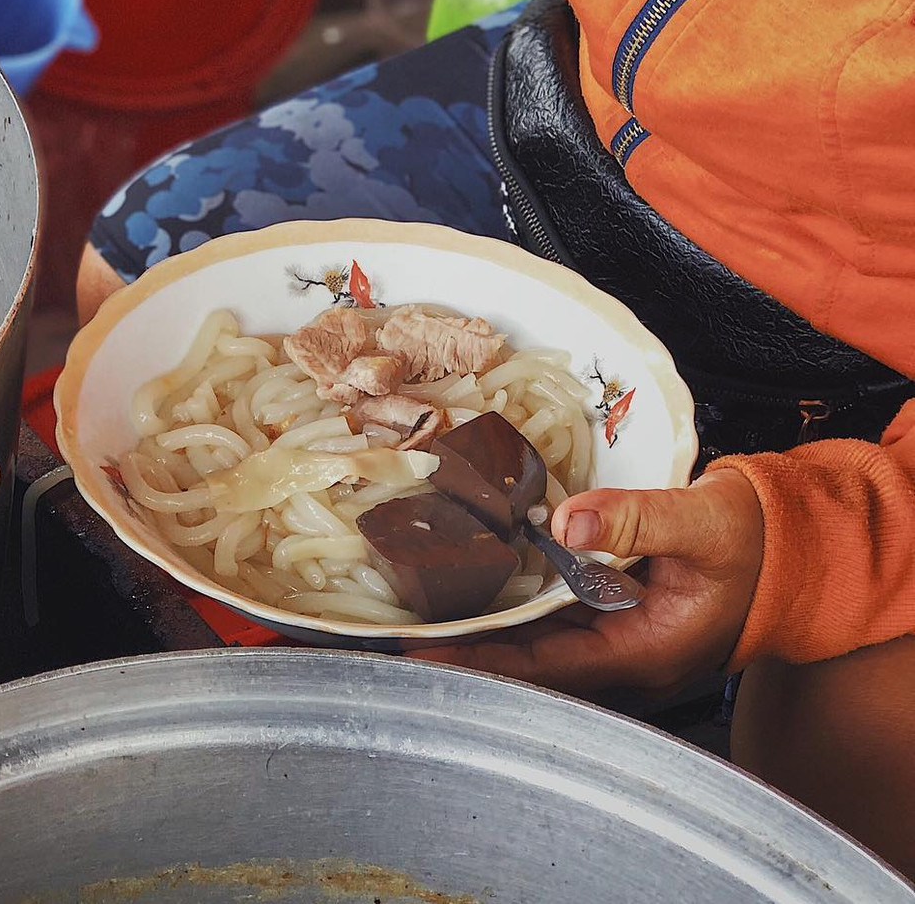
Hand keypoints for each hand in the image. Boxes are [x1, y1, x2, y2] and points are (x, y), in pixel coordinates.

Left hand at [412, 468, 763, 696]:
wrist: (786, 549)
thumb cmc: (751, 539)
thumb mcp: (703, 521)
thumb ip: (639, 519)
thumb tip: (569, 521)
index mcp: (644, 651)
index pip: (545, 668)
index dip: (483, 661)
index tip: (425, 656)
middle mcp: (623, 658)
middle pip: (528, 664)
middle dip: (465, 651)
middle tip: (400, 634)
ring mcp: (616, 640)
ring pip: (535, 644)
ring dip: (483, 630)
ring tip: (419, 614)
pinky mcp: (610, 616)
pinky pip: (551, 620)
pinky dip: (510, 607)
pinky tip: (472, 588)